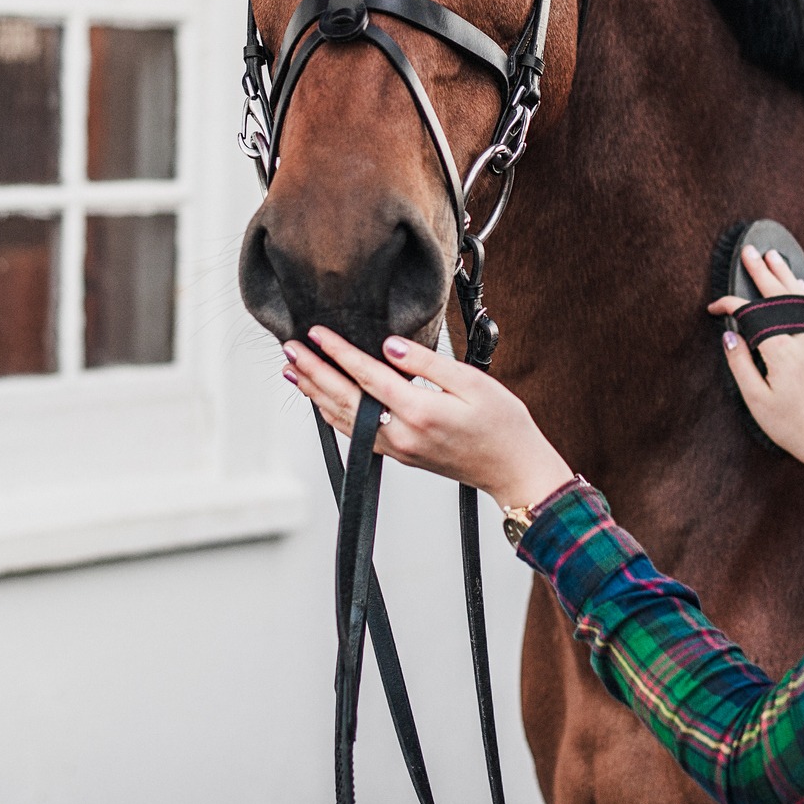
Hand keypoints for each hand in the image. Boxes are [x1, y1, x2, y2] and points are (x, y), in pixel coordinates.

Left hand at [282, 328, 574, 511]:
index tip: (316, 333)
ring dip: (316, 394)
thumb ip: (426, 363)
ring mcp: (399, 448)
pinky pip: (357, 434)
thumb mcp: (472, 382)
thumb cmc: (502, 424)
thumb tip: (389, 345)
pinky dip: (334, 415)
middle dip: (313, 372)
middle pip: (344, 399)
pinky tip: (324, 403)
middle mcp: (402, 434)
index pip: (367, 375)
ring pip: (345, 419)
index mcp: (419, 411)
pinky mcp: (402, 455)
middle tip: (289, 350)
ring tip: (294, 372)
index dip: (338, 352)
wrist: (514, 470)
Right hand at [705, 246, 803, 490]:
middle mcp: (803, 339)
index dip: (730, 306)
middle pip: (778, 296)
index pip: (752, 314)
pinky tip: (797, 284)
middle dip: (760, 272)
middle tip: (748, 253)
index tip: (714, 309)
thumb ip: (740, 363)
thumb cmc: (791, 425)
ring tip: (773, 257)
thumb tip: (729, 334)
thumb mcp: (756, 400)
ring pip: (801, 299)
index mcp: (782, 351)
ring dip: (785, 276)